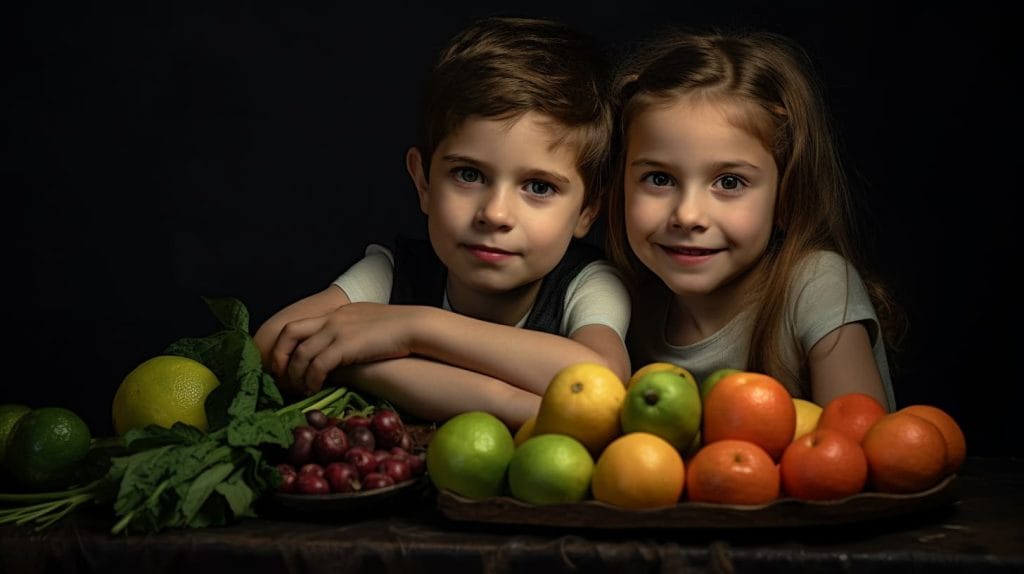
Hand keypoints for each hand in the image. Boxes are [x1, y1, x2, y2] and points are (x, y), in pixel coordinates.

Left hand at [268, 302, 420, 394]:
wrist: (416, 326)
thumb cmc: (399, 329)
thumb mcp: (369, 324)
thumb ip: (352, 332)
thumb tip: (345, 350)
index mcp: (335, 313)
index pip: (298, 325)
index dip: (286, 346)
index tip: (284, 363)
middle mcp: (331, 319)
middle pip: (289, 332)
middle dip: (279, 356)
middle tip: (280, 376)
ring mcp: (337, 330)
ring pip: (301, 353)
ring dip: (296, 374)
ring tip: (301, 388)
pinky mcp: (345, 345)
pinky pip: (317, 365)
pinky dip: (312, 379)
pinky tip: (315, 389)